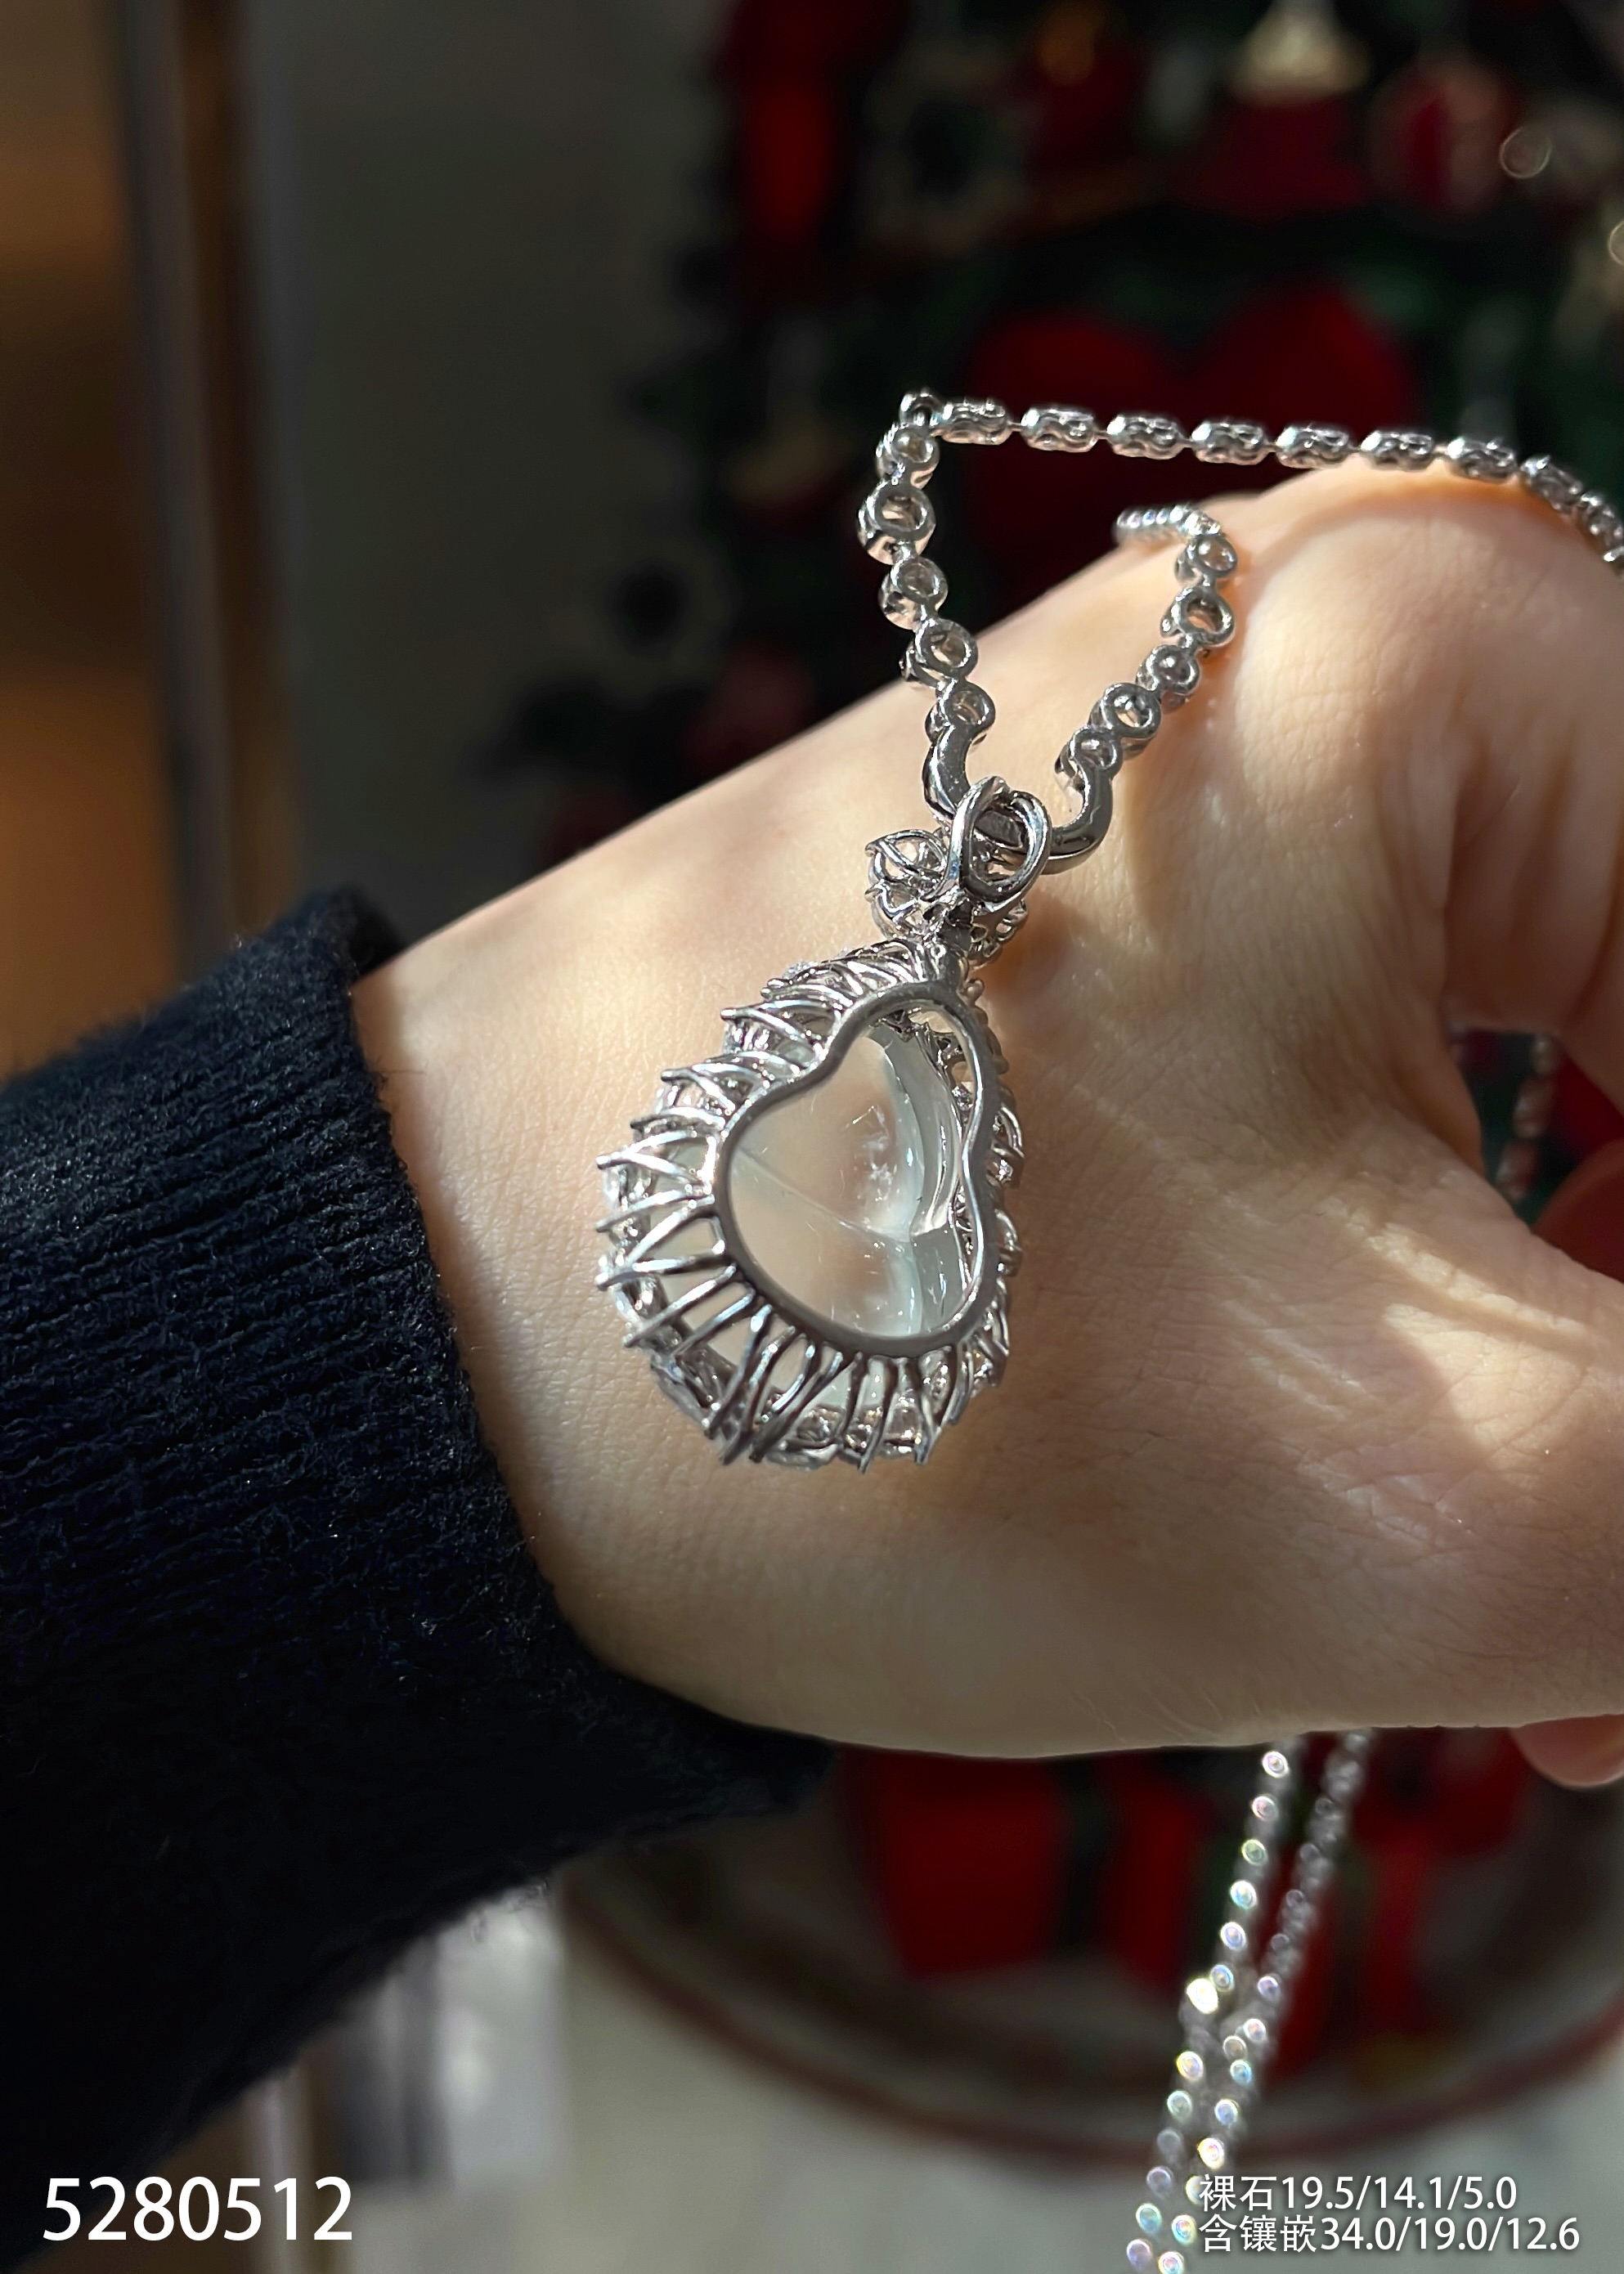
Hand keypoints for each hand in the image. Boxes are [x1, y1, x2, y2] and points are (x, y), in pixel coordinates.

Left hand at [354, 459, 1623, 1762]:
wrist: (434, 1369)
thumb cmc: (854, 1369)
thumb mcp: (1433, 1479)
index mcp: (1462, 661)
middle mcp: (1352, 667)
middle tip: (1615, 1661)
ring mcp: (1238, 794)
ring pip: (1587, 1109)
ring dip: (1603, 1401)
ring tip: (1553, 1668)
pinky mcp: (1143, 931)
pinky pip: (1426, 1121)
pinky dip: (1471, 1341)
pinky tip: (1432, 1541)